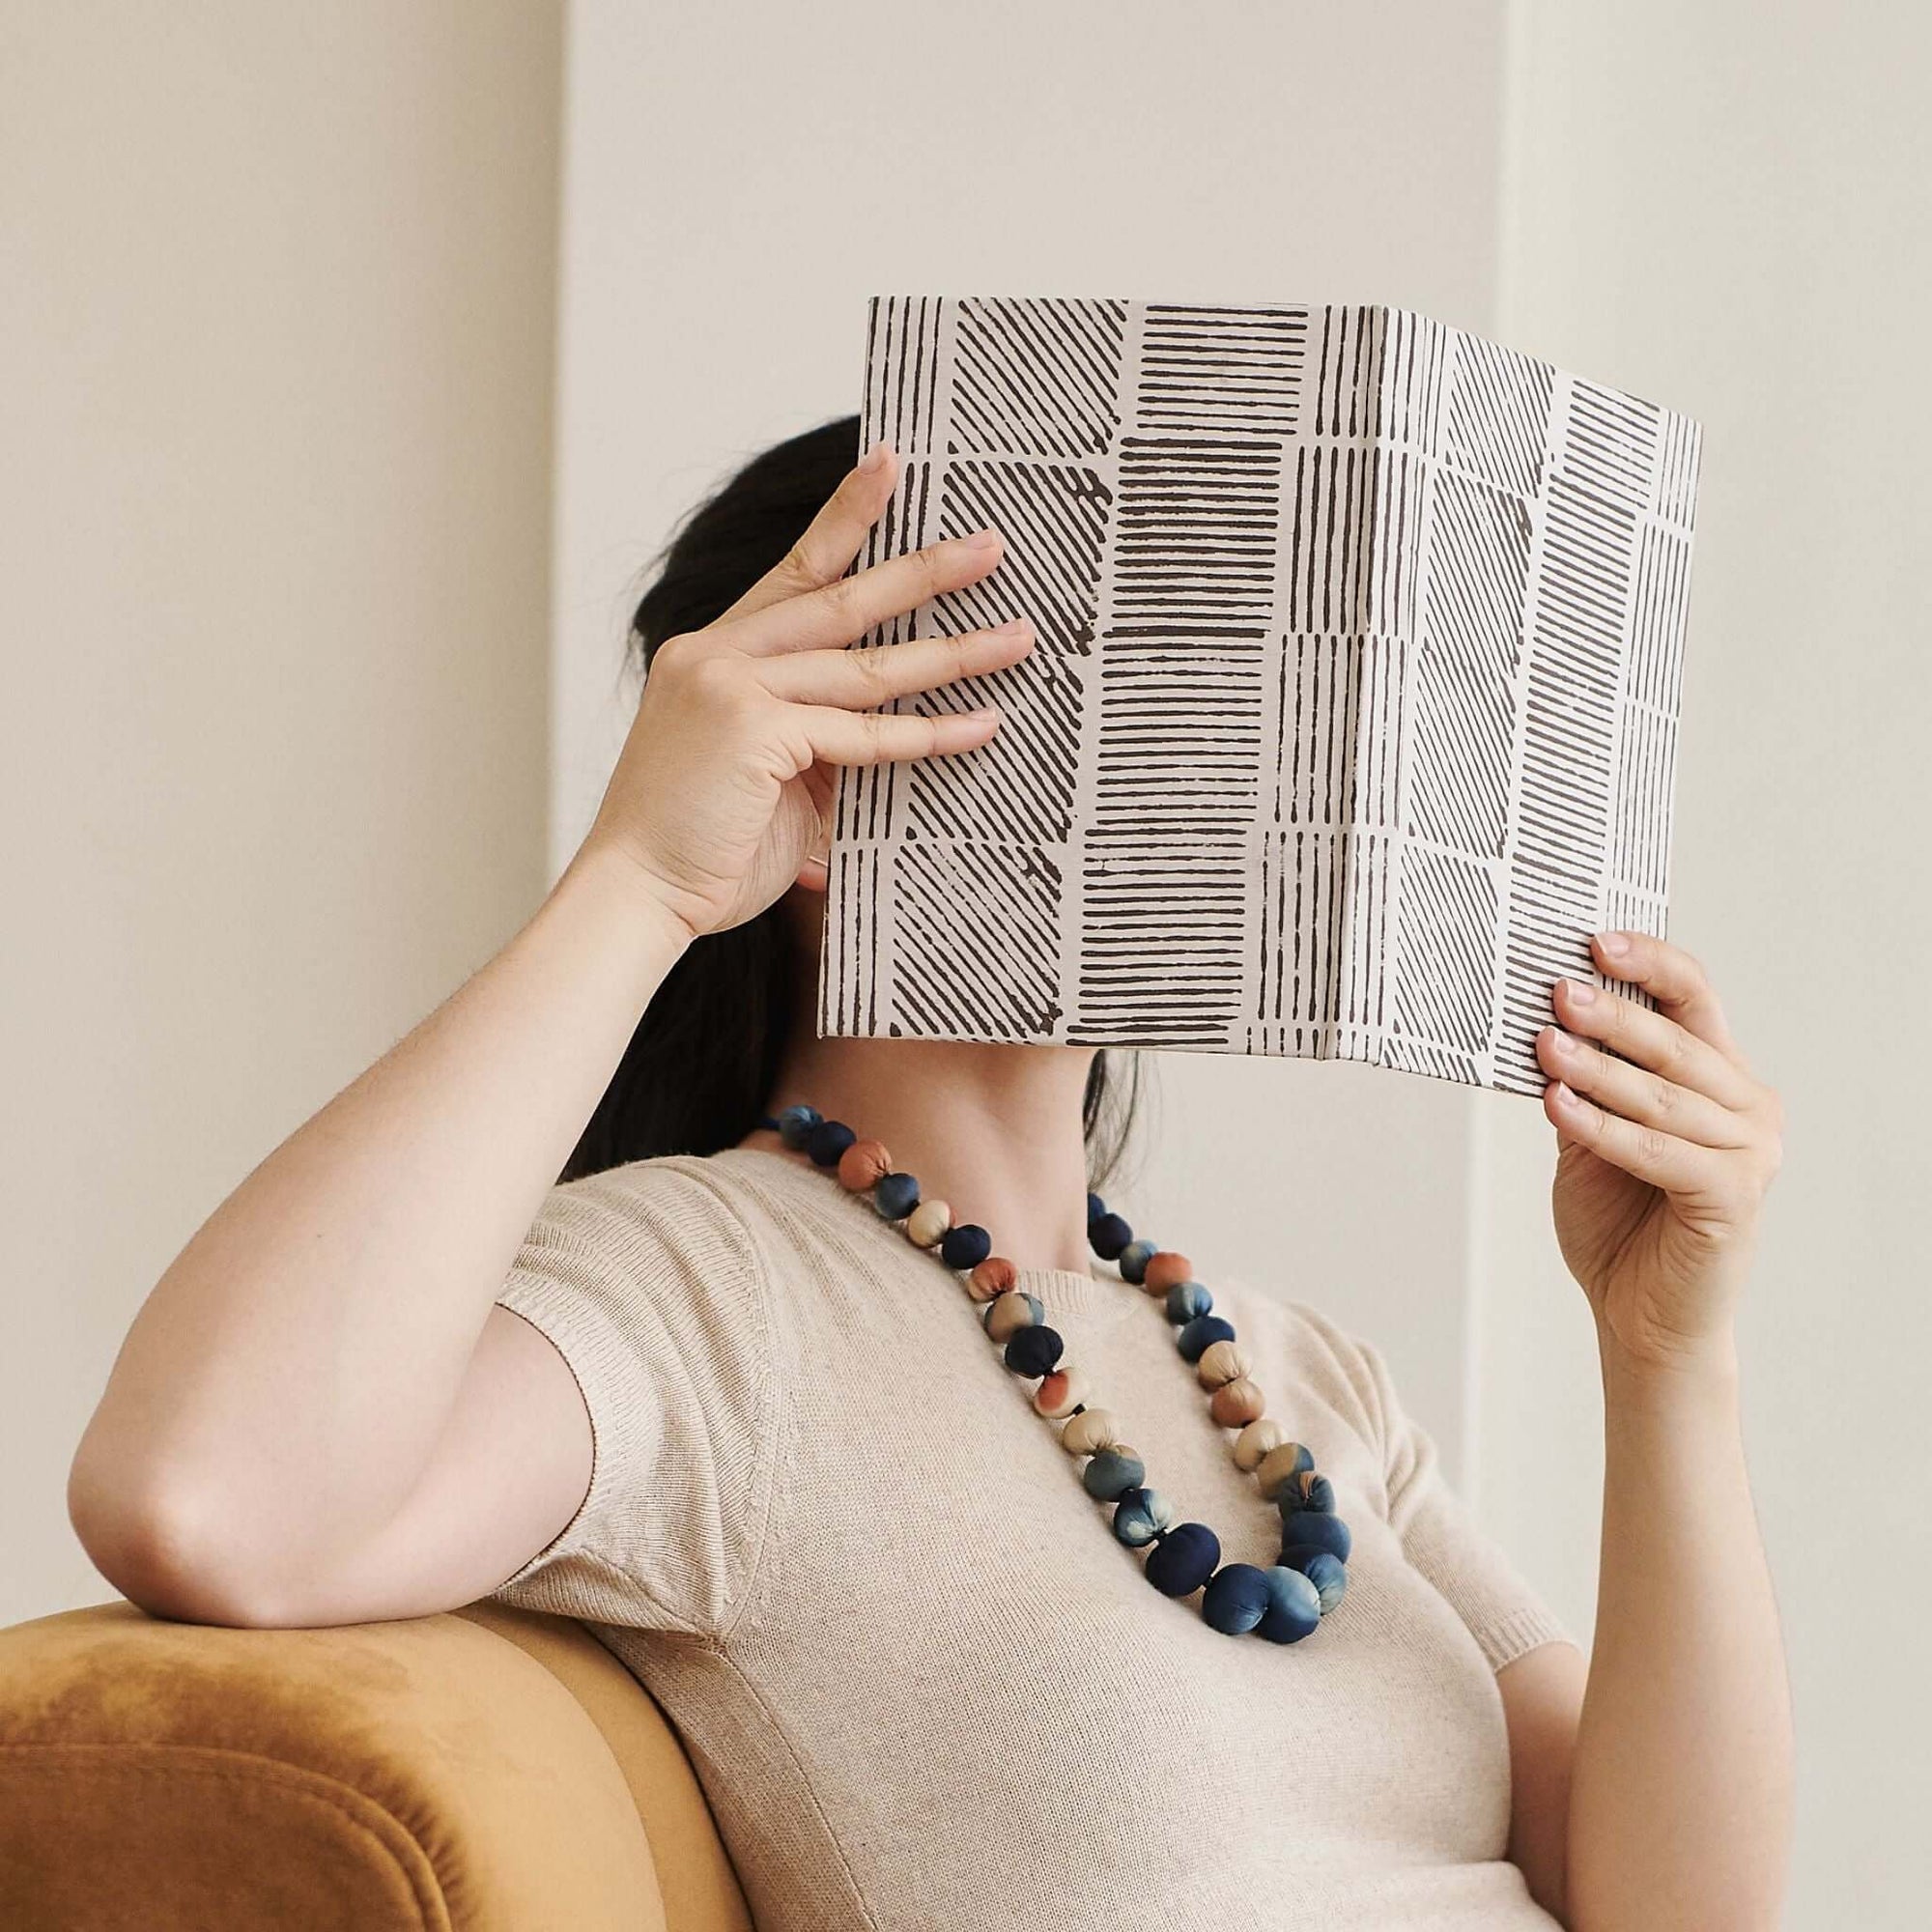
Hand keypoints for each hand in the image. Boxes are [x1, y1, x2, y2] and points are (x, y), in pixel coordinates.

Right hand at [578, 442, 1034, 939]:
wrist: (636, 894)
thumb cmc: (699, 849)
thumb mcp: (767, 777)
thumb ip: (821, 743)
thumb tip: (897, 735)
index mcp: (713, 654)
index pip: (794, 573)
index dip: (847, 518)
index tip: (891, 466)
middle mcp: (717, 654)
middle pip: (840, 598)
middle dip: (923, 570)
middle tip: (992, 547)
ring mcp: (732, 686)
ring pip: (864, 666)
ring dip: (950, 652)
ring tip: (1015, 637)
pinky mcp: (754, 729)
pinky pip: (861, 731)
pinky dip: (925, 734)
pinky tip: (981, 725)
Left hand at [1536, 931, 1783, 1374]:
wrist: (1638, 1313)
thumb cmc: (1617, 1221)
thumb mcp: (1588, 1135)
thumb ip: (1582, 1081)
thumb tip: (1542, 1016)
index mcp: (1719, 1078)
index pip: (1694, 999)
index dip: (1650, 964)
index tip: (1596, 940)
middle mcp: (1747, 1106)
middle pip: (1677, 1043)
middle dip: (1612, 1016)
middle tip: (1557, 991)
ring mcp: (1750, 1151)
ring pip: (1663, 1096)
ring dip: (1597, 1069)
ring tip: (1544, 1046)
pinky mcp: (1733, 1196)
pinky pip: (1658, 1150)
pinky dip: (1604, 1127)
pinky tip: (1557, 1105)